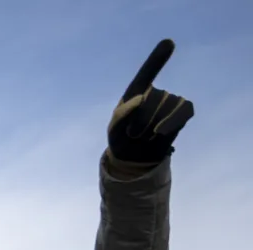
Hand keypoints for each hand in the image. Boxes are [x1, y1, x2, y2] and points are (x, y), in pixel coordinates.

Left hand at [107, 39, 193, 163]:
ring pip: (168, 106)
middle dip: (142, 121)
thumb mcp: (114, 129)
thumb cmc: (121, 139)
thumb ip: (122, 113)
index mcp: (135, 91)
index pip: (147, 73)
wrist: (134, 158)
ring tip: (145, 136)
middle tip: (133, 133)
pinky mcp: (182, 112)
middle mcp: (154, 93)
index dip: (158, 59)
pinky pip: (184, 111)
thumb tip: (141, 98)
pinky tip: (159, 133)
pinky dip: (171, 124)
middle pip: (154, 98)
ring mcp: (170, 101)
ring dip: (154, 126)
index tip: (169, 42)